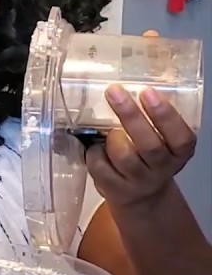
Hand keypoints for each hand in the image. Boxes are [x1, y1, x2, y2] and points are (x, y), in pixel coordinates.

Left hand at [88, 83, 196, 209]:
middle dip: (131, 116)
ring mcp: (138, 180)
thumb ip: (151, 117)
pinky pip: (100, 167)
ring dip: (111, 137)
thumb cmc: (147, 156)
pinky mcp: (114, 188)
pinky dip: (94, 153)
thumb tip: (128, 79)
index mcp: (178, 152)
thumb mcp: (160, 138)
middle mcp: (161, 167)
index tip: (148, 92)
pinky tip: (95, 147)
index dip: (166, 116)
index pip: (181, 137)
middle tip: (114, 92)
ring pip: (123, 156)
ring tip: (106, 129)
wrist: (141, 195)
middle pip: (149, 145)